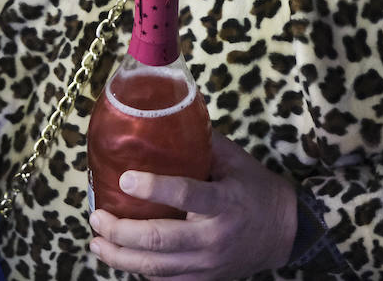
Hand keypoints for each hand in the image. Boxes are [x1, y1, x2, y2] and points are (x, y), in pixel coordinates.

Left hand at [88, 132, 296, 279]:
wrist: (286, 231)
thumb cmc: (254, 188)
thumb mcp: (233, 159)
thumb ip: (199, 142)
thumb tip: (160, 119)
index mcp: (224, 201)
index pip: (185, 194)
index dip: (152, 188)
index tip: (124, 179)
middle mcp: (215, 236)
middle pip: (160, 239)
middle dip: (121, 231)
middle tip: (96, 217)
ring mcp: (210, 263)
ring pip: (157, 267)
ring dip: (121, 257)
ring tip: (97, 242)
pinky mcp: (207, 279)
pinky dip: (141, 271)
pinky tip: (122, 258)